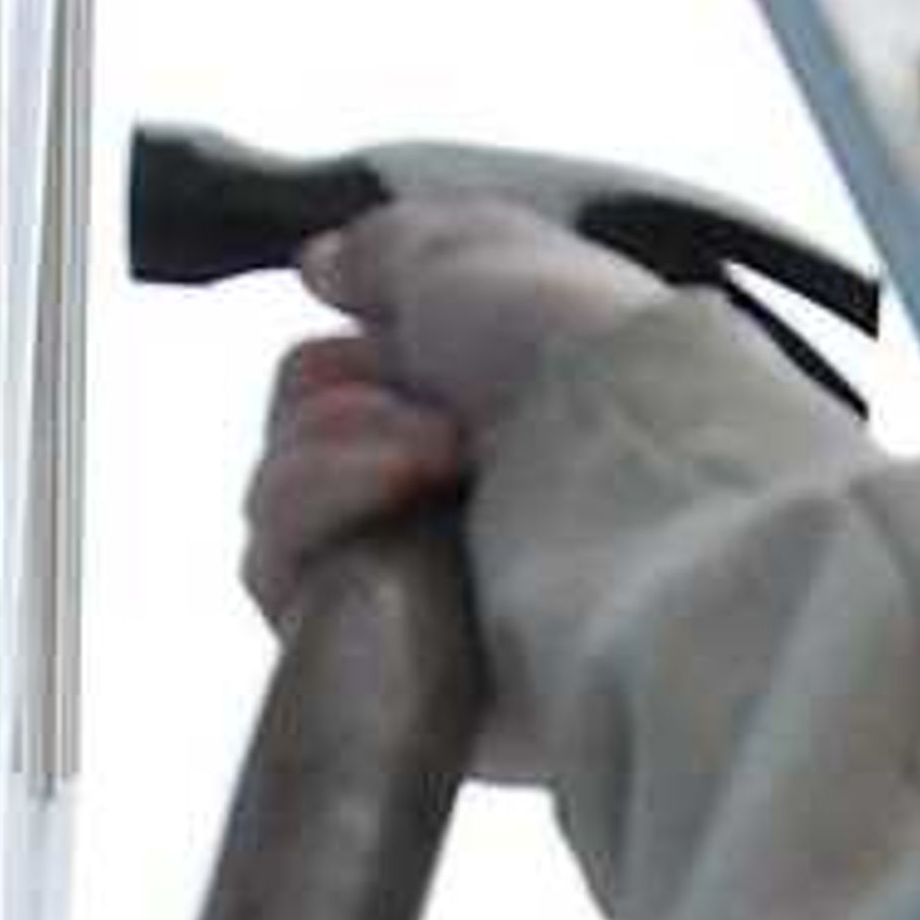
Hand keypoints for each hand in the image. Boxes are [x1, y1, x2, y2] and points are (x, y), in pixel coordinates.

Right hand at [240, 201, 668, 628]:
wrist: (641, 499)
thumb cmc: (588, 371)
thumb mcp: (481, 253)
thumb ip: (390, 250)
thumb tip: (323, 265)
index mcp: (477, 417)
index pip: (337, 385)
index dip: (344, 355)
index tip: (392, 335)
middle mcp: (449, 507)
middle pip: (295, 445)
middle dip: (335, 404)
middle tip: (435, 416)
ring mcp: (417, 593)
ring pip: (278, 512)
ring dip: (329, 456)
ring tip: (435, 459)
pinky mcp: (390, 669)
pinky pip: (281, 583)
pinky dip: (320, 520)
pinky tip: (397, 509)